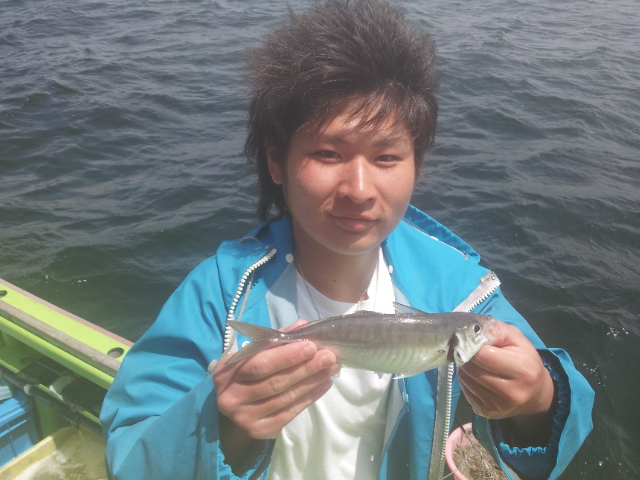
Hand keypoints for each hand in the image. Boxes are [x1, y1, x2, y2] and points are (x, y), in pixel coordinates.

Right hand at [213, 319, 339, 439]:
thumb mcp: (252, 354)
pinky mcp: (260, 430)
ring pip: (286, 398)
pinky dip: (310, 397)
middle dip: (306, 368)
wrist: (233, 405)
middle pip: (275, 382)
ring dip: (312, 381)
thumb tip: (302, 326)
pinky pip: (290, 413)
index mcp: (227, 373)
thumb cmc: (245, 373)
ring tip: (331, 368)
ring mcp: (245, 417)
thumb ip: (276, 340)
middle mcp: (232, 397)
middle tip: (329, 357)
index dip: (286, 356)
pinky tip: (324, 384)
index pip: (259, 364)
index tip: (311, 346)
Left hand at [457, 321, 554, 420]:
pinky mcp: (487, 413)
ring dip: (465, 369)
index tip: (471, 341)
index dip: (472, 345)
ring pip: (465, 380)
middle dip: (467, 357)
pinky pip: (465, 392)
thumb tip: (471, 332)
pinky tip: (477, 377)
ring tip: (476, 365)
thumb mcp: (516, 338)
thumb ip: (494, 330)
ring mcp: (498, 406)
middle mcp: (511, 392)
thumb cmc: (525, 360)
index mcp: (522, 369)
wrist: (536, 393)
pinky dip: (467, 381)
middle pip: (470, 369)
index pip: (481, 356)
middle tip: (472, 352)